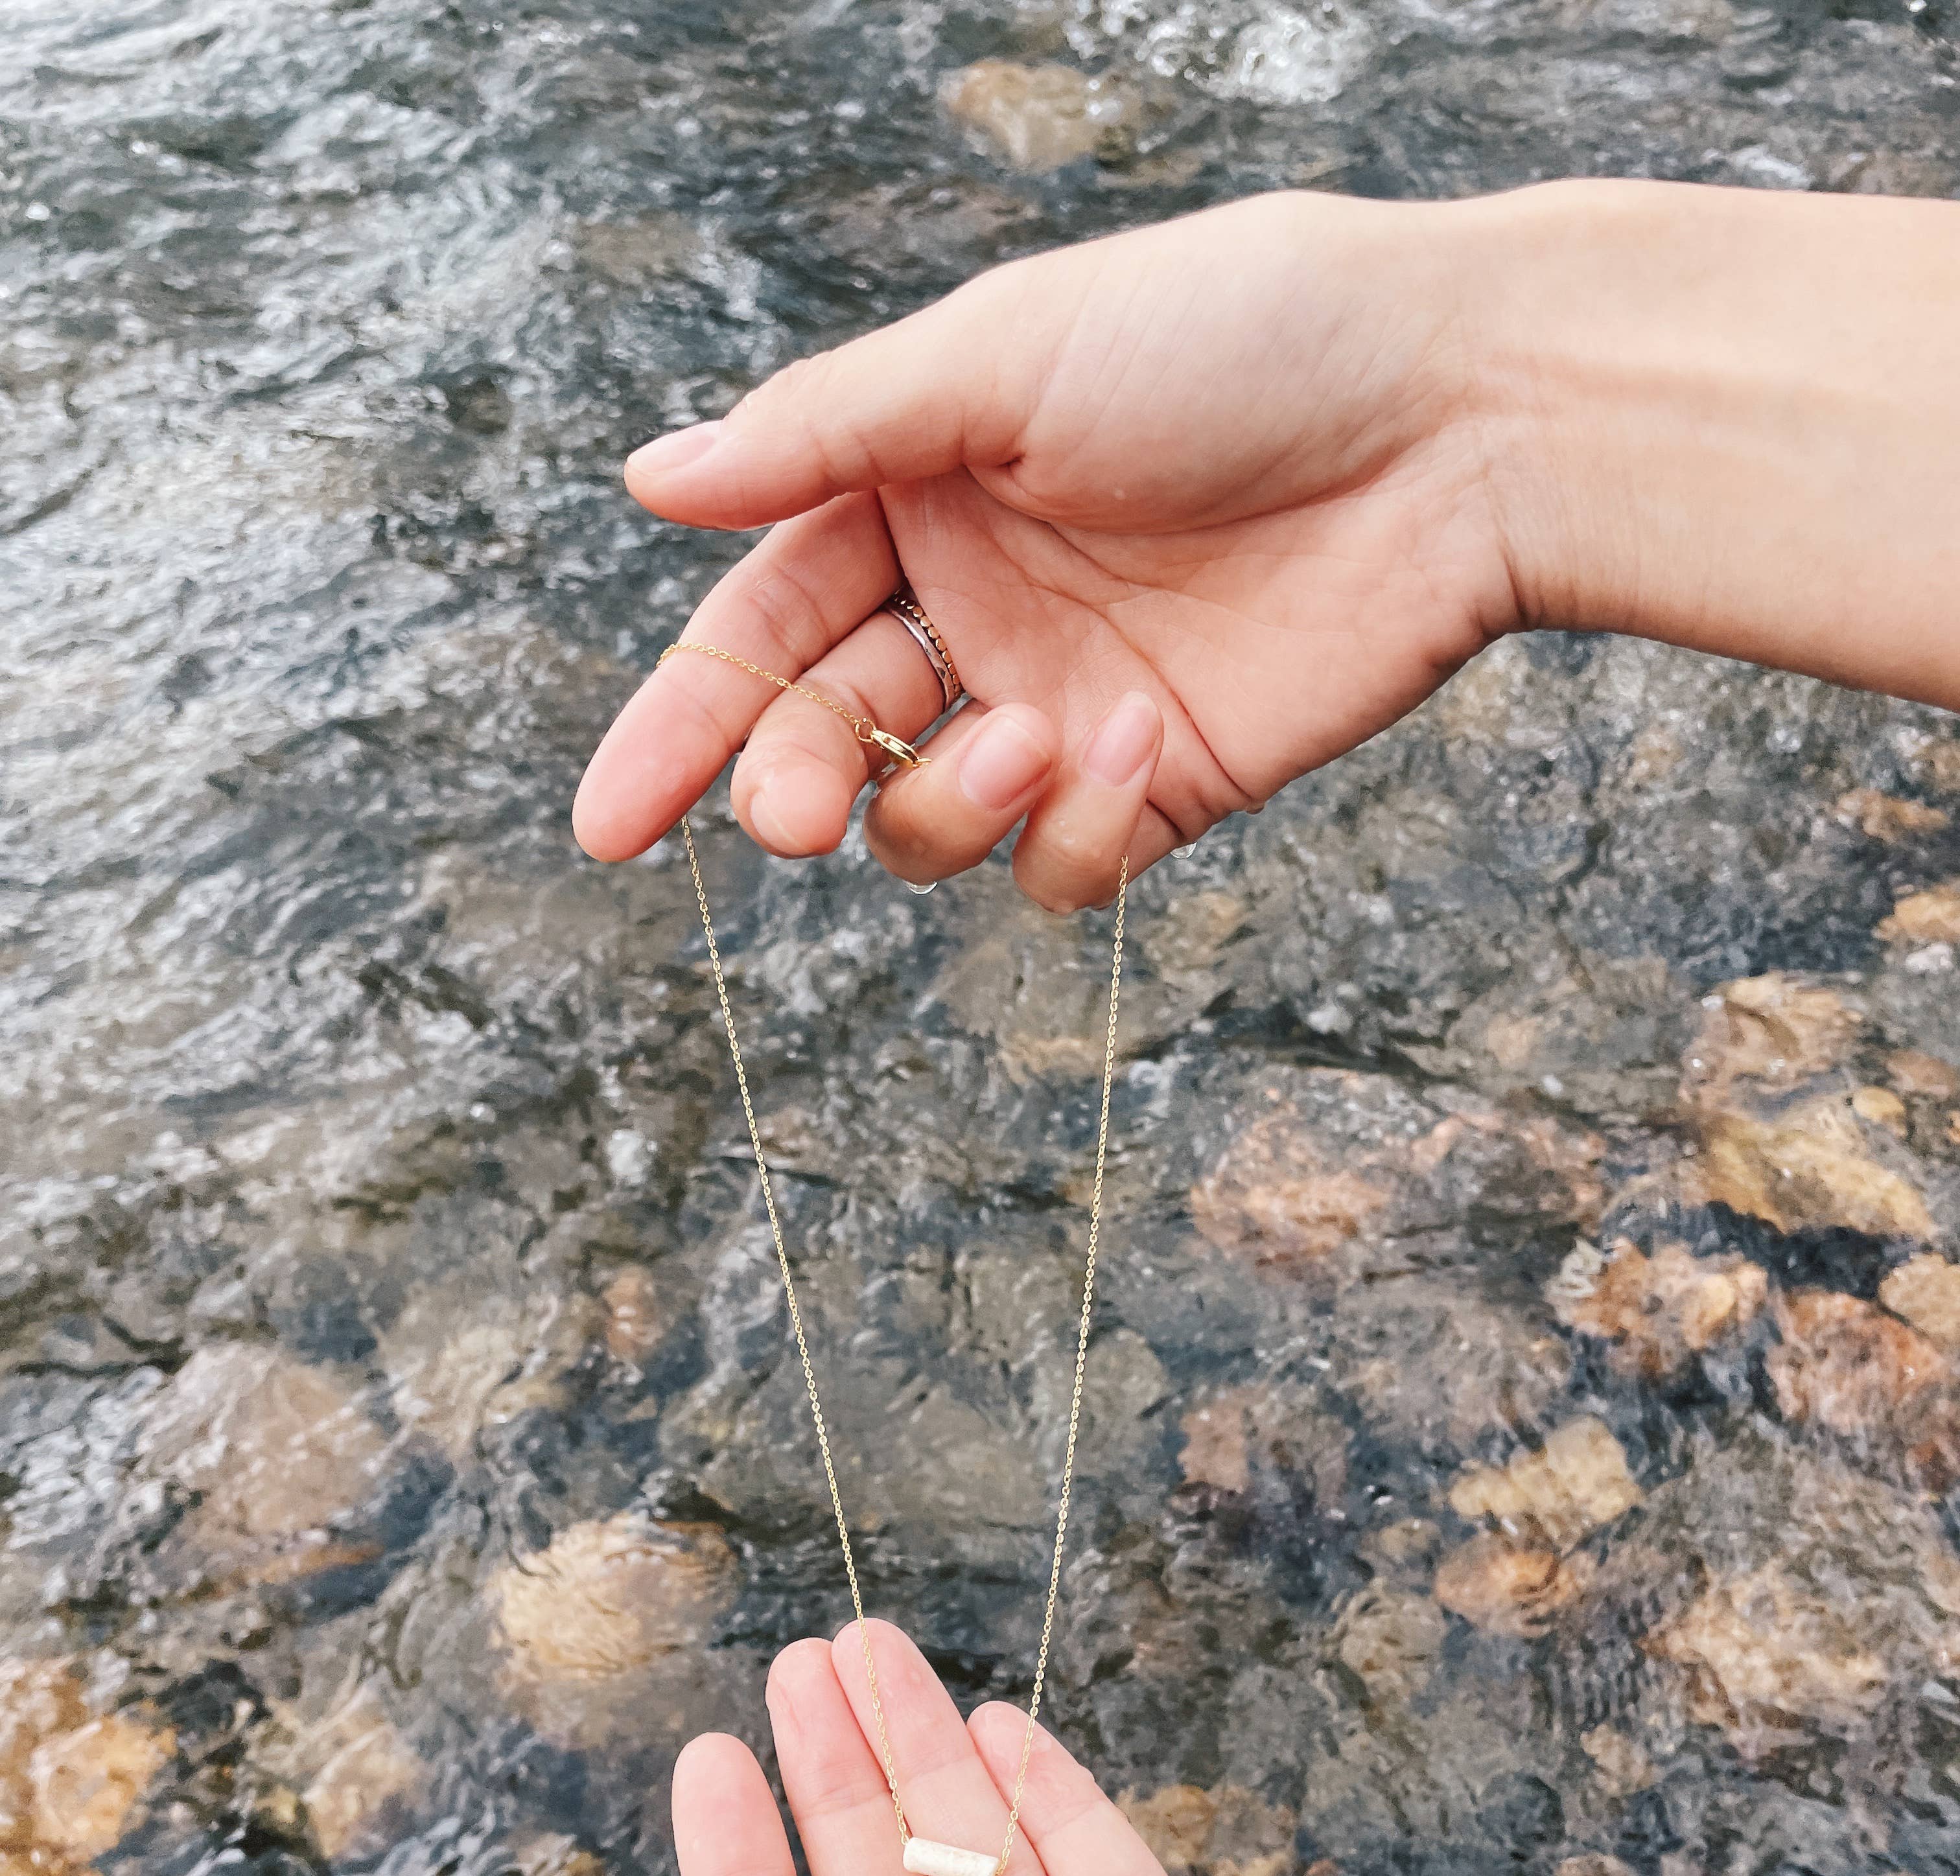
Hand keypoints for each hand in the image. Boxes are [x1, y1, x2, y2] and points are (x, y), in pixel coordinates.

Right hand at [573, 181, 1959, 909]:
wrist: (1457, 418)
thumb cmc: (1239, 337)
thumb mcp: (1003, 356)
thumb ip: (824, 435)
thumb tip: (648, 482)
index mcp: (915, 497)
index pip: (759, 630)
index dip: (680, 730)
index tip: (611, 826)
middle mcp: (975, 610)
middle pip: (823, 744)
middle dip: (793, 787)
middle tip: (796, 810)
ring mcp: (1062, 707)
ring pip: (929, 826)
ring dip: (949, 805)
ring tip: (1040, 735)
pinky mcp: (1159, 787)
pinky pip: (1061, 874)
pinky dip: (1077, 835)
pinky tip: (1147, 745)